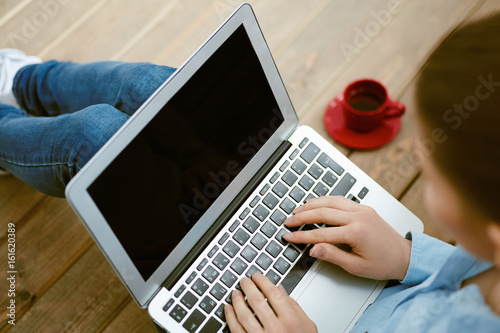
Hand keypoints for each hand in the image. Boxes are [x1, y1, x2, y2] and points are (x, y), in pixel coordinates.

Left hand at [225, 273, 316, 332]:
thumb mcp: (307, 325)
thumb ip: (294, 306)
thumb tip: (280, 289)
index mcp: (290, 321)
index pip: (273, 294)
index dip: (262, 281)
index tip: (257, 276)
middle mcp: (275, 329)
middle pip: (256, 301)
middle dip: (247, 287)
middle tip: (243, 280)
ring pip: (243, 315)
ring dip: (236, 301)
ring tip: (234, 293)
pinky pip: (236, 330)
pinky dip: (230, 318)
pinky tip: (228, 310)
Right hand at [283, 196, 410, 280]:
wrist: (405, 256)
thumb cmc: (383, 263)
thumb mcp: (356, 267)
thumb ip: (333, 256)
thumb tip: (313, 249)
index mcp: (356, 233)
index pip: (321, 233)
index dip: (302, 235)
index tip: (289, 236)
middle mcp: (359, 217)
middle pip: (323, 212)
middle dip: (303, 217)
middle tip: (288, 221)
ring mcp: (362, 209)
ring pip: (331, 201)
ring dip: (312, 204)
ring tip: (298, 210)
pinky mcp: (364, 207)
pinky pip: (341, 200)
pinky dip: (326, 200)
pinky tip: (316, 203)